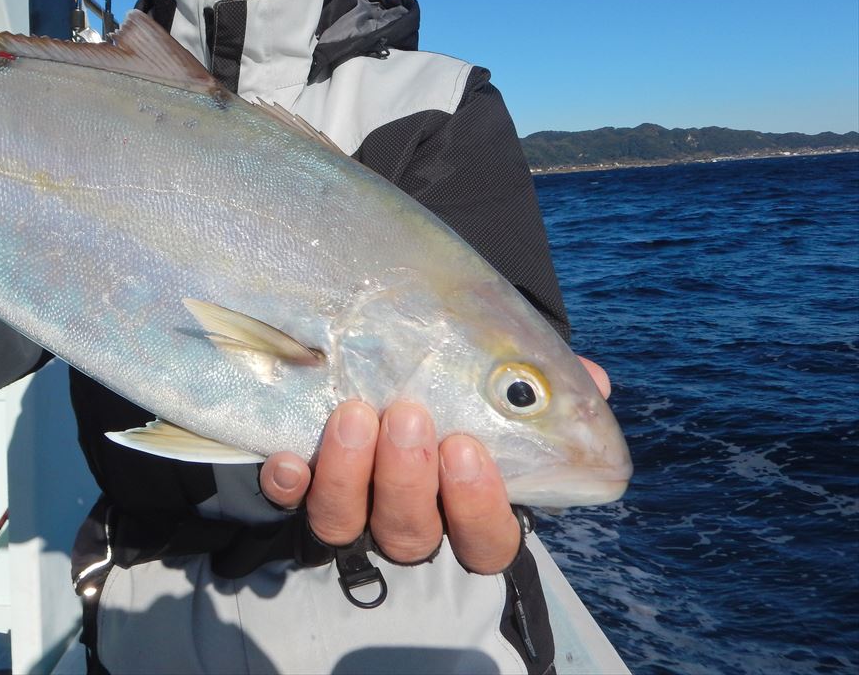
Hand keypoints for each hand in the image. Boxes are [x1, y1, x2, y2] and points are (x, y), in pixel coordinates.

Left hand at [259, 357, 612, 572]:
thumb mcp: (500, 365)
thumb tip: (594, 380)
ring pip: (345, 524)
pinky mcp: (300, 480)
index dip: (478, 508)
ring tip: (354, 413)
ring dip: (350, 474)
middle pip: (411, 535)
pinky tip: (289, 456)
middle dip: (409, 481)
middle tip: (410, 417)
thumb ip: (546, 379)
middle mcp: (406, 514)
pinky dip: (289, 483)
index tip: (468, 449)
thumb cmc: (454, 365)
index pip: (486, 541)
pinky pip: (286, 502)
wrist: (374, 338)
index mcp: (465, 501)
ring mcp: (349, 502)